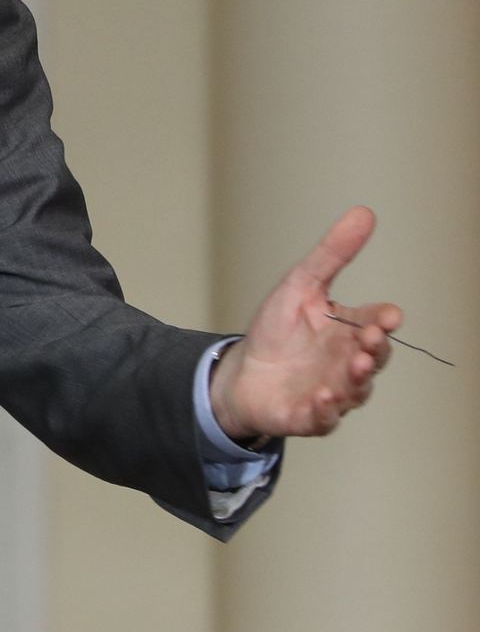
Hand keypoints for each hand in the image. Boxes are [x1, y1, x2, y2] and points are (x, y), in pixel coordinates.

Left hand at [211, 206, 399, 440]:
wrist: (242, 373)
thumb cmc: (277, 331)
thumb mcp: (300, 285)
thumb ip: (331, 254)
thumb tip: (364, 213)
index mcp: (348, 331)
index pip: (374, 322)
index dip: (383, 319)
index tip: (389, 315)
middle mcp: (348, 363)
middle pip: (372, 358)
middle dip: (375, 349)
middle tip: (371, 339)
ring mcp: (333, 391)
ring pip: (355, 390)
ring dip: (356, 380)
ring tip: (353, 368)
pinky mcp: (310, 416)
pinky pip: (324, 418)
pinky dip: (325, 410)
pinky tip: (322, 399)